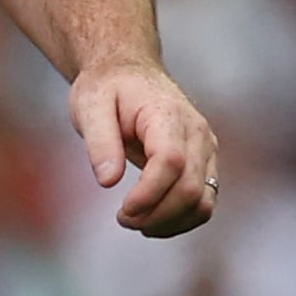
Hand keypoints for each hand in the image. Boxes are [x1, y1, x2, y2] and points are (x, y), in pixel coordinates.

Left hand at [73, 61, 218, 237]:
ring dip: (170, 223)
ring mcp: (206, 149)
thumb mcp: (90, 106)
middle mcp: (197, 133)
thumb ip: (99, 142)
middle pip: (190, 188)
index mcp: (168, 114)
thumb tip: (108, 181)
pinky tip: (152, 220)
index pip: (171, 161)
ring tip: (135, 222)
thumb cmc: (108, 88)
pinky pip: (203, 202)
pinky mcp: (205, 164)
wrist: (130, 72)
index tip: (122, 211)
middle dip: (156, 214)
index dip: (149, 194)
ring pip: (203, 202)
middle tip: (122, 219)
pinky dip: (180, 220)